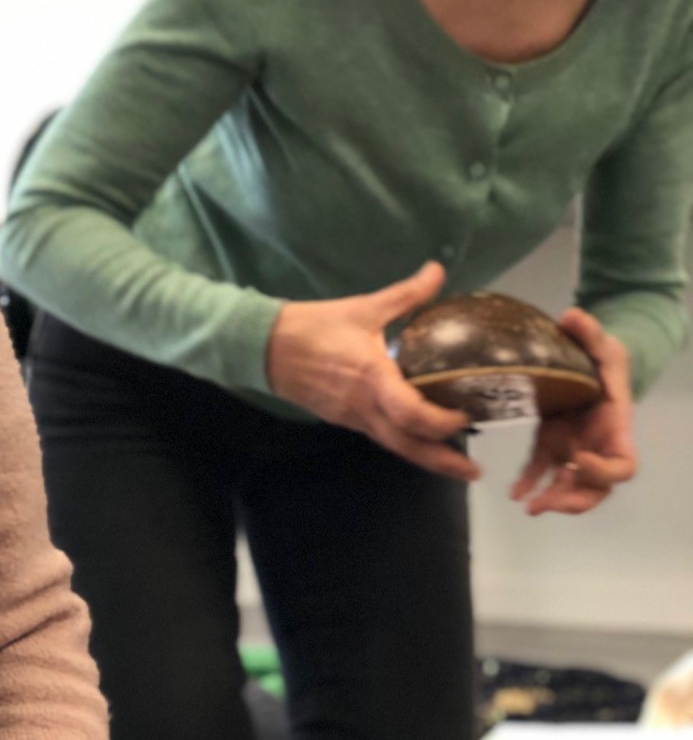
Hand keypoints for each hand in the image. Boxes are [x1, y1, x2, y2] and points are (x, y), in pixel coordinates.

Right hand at [265, 262, 478, 480]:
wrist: (266, 347)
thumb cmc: (315, 326)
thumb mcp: (364, 308)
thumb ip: (406, 294)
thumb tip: (438, 270)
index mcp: (373, 378)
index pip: (412, 414)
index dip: (442, 422)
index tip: (467, 416)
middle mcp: (364, 406)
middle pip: (407, 445)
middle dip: (442, 460)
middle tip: (474, 469)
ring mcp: (352, 417)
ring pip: (394, 446)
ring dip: (425, 456)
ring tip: (455, 462)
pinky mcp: (343, 419)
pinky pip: (379, 436)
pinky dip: (403, 442)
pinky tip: (419, 439)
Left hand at [510, 309, 635, 515]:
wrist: (588, 363)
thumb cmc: (602, 358)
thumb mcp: (601, 343)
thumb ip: (590, 333)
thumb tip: (572, 315)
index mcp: (616, 428)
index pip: (623, 465)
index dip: (604, 470)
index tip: (577, 459)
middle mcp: (596, 446)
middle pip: (597, 488)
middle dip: (576, 498)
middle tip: (550, 501)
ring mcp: (573, 449)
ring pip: (569, 488)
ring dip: (551, 500)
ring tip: (529, 506)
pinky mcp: (551, 445)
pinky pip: (541, 471)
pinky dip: (528, 484)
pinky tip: (513, 493)